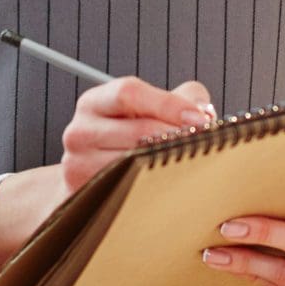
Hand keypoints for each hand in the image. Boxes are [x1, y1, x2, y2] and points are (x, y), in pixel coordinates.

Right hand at [58, 76, 215, 194]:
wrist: (93, 176)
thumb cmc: (130, 137)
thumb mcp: (152, 108)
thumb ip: (183, 97)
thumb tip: (203, 111)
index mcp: (95, 102)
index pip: (129, 93)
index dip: (168, 104)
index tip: (199, 118)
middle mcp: (81, 130)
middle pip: (136, 130)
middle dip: (177, 136)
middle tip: (205, 143)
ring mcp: (79, 164)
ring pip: (133, 163)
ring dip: (169, 163)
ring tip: (192, 161)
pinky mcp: (86, 193)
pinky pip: (128, 189)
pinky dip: (154, 184)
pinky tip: (172, 180)